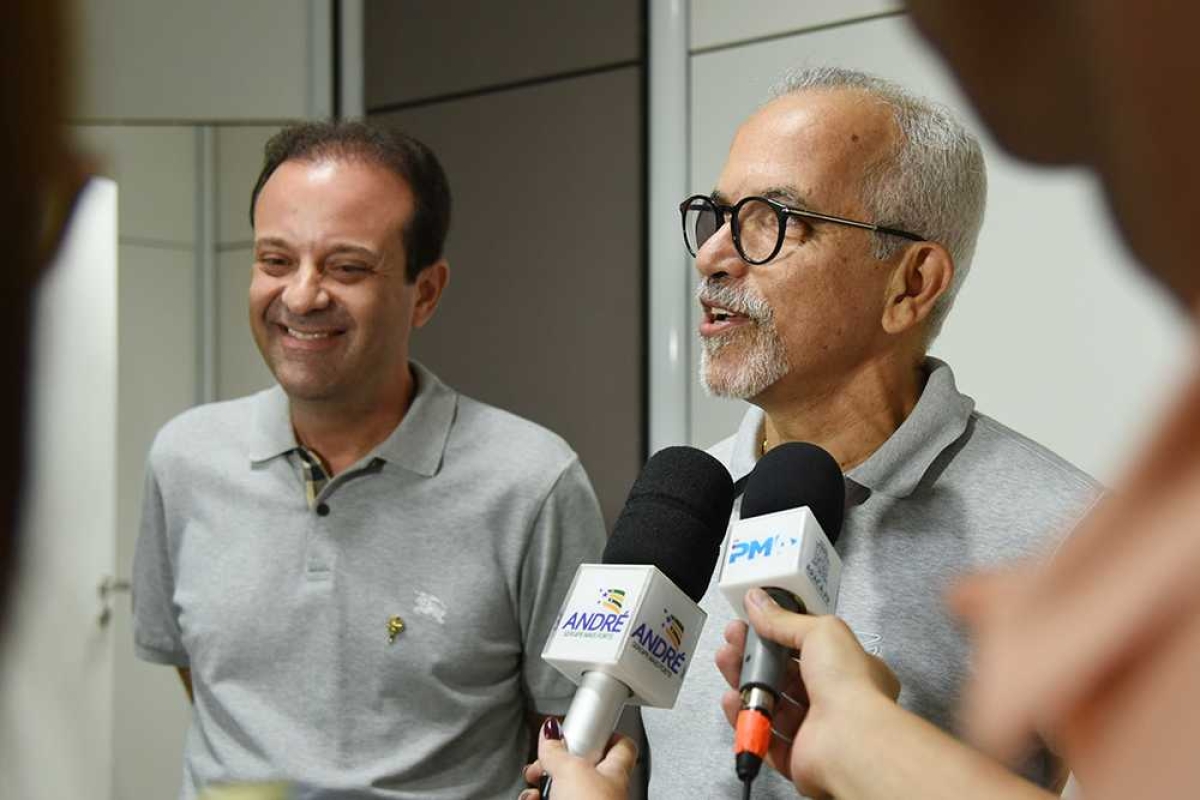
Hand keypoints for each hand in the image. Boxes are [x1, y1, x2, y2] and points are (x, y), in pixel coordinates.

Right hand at [519, 718, 636, 799]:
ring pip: (562, 789)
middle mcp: (604, 793)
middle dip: (556, 764)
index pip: (621, 746)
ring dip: (542, 785)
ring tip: (534, 784)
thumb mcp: (571, 770)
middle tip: (544, 762)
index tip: (587, 728)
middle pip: (581, 768)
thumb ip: (558, 750)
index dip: (605, 734)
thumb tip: (551, 731)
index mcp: (615, 773)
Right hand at [715, 588, 899, 796]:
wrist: (849, 740)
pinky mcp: (797, 758)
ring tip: (727, 662)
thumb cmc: (850, 685)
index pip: (808, 648)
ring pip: (771, 704)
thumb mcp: (820, 631)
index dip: (778, 634)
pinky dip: (744, 718)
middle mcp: (835, 701)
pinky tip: (732, 699)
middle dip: (754, 656)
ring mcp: (815, 731)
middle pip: (784, 675)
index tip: (754, 623)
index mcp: (851, 670)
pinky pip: (763, 736)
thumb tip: (758, 602)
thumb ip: (784, 619)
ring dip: (745, 683)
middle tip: (733, 641)